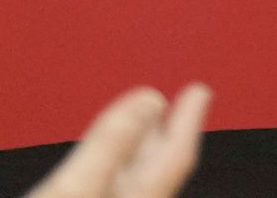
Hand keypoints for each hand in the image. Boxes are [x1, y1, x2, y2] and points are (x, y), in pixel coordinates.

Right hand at [28, 86, 210, 197]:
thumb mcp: (76, 186)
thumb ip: (112, 142)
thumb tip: (152, 98)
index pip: (176, 155)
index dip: (188, 120)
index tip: (199, 90)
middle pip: (157, 165)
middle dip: (166, 130)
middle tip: (182, 101)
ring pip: (134, 177)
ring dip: (140, 148)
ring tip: (146, 127)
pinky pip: (113, 186)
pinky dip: (116, 165)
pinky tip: (104, 168)